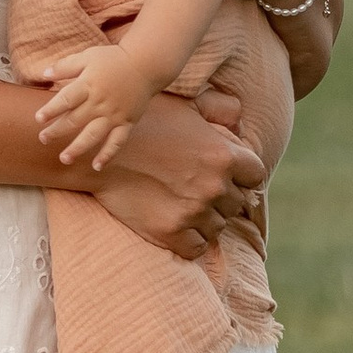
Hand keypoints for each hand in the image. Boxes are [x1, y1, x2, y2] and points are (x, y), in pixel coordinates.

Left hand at [35, 49, 144, 169]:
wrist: (145, 64)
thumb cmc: (113, 59)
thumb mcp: (87, 56)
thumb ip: (65, 66)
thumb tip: (43, 74)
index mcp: (88, 84)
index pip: (66, 99)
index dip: (51, 109)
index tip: (38, 119)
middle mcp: (100, 102)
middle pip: (75, 120)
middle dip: (57, 131)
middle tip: (43, 139)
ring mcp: (114, 114)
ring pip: (93, 135)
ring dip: (78, 148)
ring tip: (64, 159)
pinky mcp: (126, 122)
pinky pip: (117, 142)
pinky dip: (108, 155)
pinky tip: (96, 166)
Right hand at [87, 87, 261, 257]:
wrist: (97, 151)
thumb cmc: (142, 122)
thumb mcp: (186, 106)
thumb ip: (220, 110)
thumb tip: (239, 120)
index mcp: (223, 155)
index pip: (255, 175)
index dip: (242, 175)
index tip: (226, 175)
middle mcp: (214, 186)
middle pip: (236, 203)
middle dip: (221, 196)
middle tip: (195, 188)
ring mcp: (193, 211)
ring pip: (217, 226)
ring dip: (205, 219)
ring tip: (183, 205)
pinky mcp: (170, 232)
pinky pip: (196, 247)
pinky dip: (190, 240)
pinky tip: (177, 225)